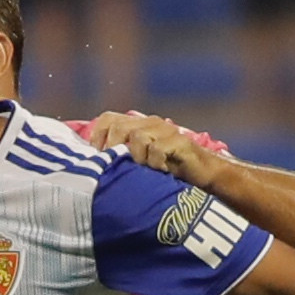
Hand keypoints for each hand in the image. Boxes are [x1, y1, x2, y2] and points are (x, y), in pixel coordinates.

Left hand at [83, 112, 212, 184]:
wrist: (202, 176)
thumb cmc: (166, 171)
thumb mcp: (139, 163)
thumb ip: (120, 157)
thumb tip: (92, 166)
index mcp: (138, 125)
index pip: (108, 118)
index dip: (97, 135)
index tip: (95, 156)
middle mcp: (150, 122)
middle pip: (120, 126)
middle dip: (113, 148)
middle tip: (116, 167)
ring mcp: (166, 130)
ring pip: (137, 137)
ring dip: (136, 158)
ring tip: (143, 170)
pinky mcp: (180, 141)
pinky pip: (157, 149)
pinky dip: (155, 163)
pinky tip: (160, 171)